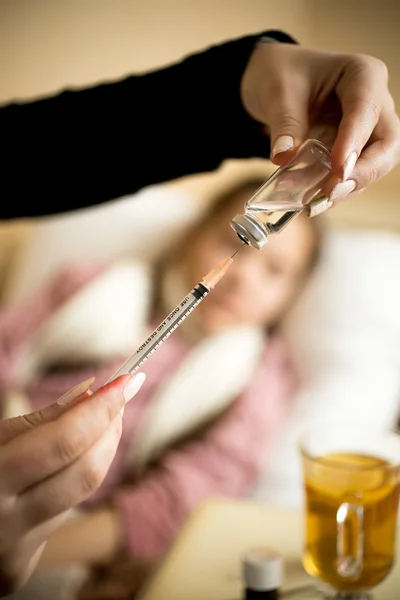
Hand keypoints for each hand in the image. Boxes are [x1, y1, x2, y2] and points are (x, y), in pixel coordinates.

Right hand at [0, 372, 145, 595]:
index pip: (64, 441)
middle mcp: (3, 522)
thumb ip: (40, 420)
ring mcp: (13, 551)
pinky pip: (62, 514)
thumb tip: (93, 393)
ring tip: (97, 421)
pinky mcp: (19, 568)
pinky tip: (64, 464)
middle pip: (85, 472)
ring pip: (80, 494)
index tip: (126, 381)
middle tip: (121, 396)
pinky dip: (71, 481)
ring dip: (98, 451)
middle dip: (111, 428)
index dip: (101, 409)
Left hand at [241, 41, 399, 202]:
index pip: (367, 109)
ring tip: (311, 203)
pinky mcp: (352, 153)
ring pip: (372, 167)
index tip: (338, 168)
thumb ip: (285, 123)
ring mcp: (366, 131)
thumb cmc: (281, 74)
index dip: (355, 141)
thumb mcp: (278, 93)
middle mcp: (374, 104)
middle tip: (332, 191)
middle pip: (386, 144)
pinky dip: (330, 191)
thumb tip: (283, 157)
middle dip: (363, 172)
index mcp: (363, 75)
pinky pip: (349, 177)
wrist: (274, 83)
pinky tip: (307, 201)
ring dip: (344, 188)